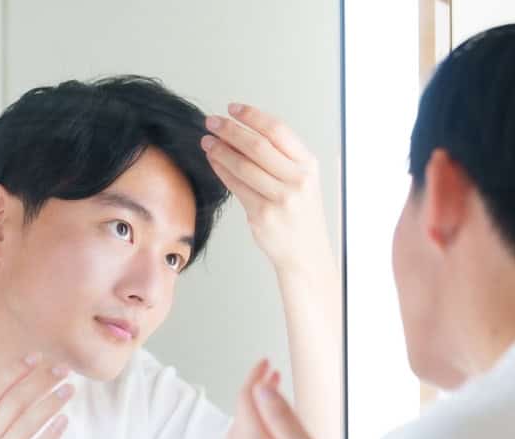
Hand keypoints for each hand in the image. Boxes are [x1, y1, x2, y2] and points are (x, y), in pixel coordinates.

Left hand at [201, 104, 332, 275]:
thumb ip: (281, 157)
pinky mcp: (262, 216)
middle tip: (211, 122)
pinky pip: (236, 187)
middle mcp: (297, 180)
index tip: (232, 109)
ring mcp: (280, 199)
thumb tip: (241, 131)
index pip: (277, 130)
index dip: (251, 116)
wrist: (306, 253)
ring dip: (220, 150)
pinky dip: (221, 171)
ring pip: (242, 166)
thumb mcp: (303, 180)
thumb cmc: (301, 214)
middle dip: (229, 130)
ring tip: (206, 141)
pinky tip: (213, 162)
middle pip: (256, 145)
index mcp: (308, 165)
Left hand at [226, 360, 340, 438]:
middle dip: (255, 393)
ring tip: (273, 404)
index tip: (265, 362)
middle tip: (273, 377)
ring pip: (240, 434)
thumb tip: (262, 388)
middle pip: (241, 415)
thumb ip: (280, 416)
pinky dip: (254, 435)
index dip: (255, 377)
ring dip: (254, 414)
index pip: (245, 399)